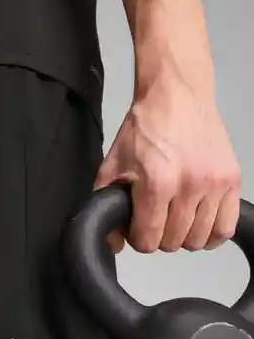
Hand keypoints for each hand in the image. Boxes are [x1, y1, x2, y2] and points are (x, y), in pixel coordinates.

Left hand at [95, 80, 241, 253]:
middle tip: (156, 220)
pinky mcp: (231, 180)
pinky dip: (212, 234)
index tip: (138, 229)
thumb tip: (114, 243)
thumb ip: (106, 205)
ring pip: (198, 239)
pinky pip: (226, 227)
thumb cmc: (144, 129)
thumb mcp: (113, 165)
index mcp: (157, 183)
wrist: (176, 95)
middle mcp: (189, 185)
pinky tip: (200, 224)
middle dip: (160, 237)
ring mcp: (213, 184)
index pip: (149, 240)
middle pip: (173, 242)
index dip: (139, 240)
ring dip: (184, 237)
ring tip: (176, 220)